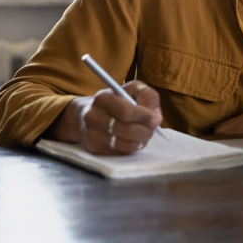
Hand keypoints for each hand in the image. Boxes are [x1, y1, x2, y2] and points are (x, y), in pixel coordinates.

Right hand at [48, 81, 162, 154]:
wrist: (86, 114)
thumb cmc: (116, 99)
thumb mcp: (132, 89)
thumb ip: (148, 97)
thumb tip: (156, 118)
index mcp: (103, 98)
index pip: (126, 111)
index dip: (144, 117)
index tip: (156, 121)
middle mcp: (93, 116)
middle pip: (127, 130)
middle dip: (146, 131)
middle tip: (152, 129)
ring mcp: (92, 134)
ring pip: (126, 144)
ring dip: (141, 140)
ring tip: (144, 134)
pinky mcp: (94, 149)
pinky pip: (121, 152)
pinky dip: (132, 147)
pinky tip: (132, 139)